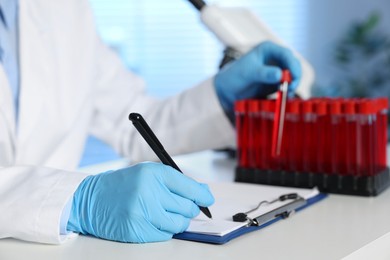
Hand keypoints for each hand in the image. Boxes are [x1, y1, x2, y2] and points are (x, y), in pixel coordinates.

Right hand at [67, 162, 213, 242]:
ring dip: (176, 221)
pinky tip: (151, 221)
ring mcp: (142, 213)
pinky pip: (165, 235)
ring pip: (179, 224)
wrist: (91, 199)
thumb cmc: (125, 185)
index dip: (202, 195)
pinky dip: (163, 230)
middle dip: (187, 208)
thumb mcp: (149, 174)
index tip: (207, 199)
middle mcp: (148, 191)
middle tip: (176, 205)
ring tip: (163, 213)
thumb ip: (177, 182)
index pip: (190, 187)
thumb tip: (205, 194)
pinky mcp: (136, 230)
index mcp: (154, 173)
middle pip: (188, 207)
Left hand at [214, 41, 301, 112]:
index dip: (292, 65)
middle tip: (290, 89)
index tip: (293, 78)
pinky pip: (287, 86)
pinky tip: (284, 97)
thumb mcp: (248, 73)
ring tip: (286, 94)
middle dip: (295, 76)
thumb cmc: (235, 76)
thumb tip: (280, 75)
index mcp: (268, 49)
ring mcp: (277, 70)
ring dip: (292, 85)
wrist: (227, 90)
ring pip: (293, 76)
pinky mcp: (276, 82)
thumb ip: (264, 73)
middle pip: (293, 65)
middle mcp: (275, 58)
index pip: (286, 54)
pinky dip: (288, 91)